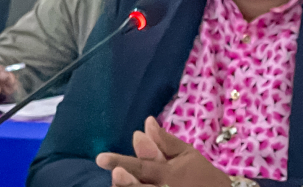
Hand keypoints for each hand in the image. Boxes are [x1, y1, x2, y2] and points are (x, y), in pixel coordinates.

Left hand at [96, 116, 230, 186]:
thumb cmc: (201, 175)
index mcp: (168, 173)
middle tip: (116, 174)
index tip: (101, 158)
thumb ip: (165, 141)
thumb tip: (147, 122)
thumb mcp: (187, 155)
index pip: (141, 167)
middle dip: (126, 182)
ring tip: (116, 181)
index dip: (120, 162)